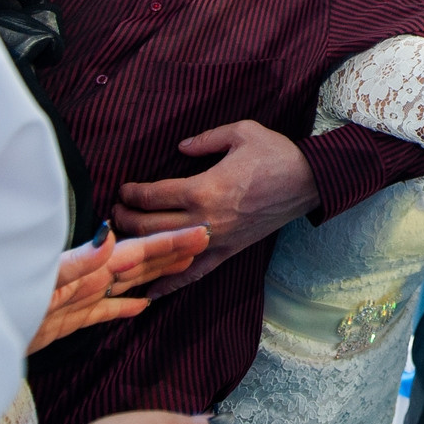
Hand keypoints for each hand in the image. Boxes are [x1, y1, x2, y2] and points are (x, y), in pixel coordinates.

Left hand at [29, 222, 212, 352]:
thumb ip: (75, 260)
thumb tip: (110, 233)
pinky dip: (126, 306)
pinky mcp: (69, 320)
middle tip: (202, 239)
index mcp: (87, 268)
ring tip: (182, 264)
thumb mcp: (42, 279)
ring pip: (128, 283)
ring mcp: (80, 299)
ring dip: (155, 273)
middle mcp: (88, 280)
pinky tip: (142, 304)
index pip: (137, 251)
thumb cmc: (4, 298)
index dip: (168, 242)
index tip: (198, 232)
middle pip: (138, 263)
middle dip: (170, 251)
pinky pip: (106, 311)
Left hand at [114, 119, 319, 297]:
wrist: (308, 181)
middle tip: (114, 215)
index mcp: (204, 188)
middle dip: (126, 222)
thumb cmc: (275, 153)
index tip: (123, 190)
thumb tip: (181, 148)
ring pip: (167, 252)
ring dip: (140, 250)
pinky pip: (195, 272)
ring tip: (122, 245)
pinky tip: (151, 291)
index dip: (132, 194)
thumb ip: (205, 139)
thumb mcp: (241, 132)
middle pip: (151, 227)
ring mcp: (217, 239)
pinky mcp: (229, 251)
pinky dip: (171, 283)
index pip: (154, 196)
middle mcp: (206, 219)